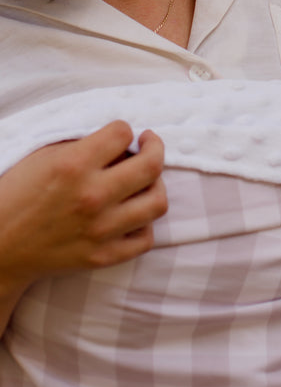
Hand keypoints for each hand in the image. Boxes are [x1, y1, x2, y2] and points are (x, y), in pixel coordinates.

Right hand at [0, 122, 166, 326]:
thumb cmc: (17, 195)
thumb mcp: (42, 156)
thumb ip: (81, 143)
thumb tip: (119, 138)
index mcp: (73, 165)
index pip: (123, 133)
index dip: (123, 130)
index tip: (120, 135)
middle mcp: (91, 196)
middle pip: (152, 165)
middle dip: (155, 147)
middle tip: (148, 145)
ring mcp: (100, 229)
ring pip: (157, 202)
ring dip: (155, 185)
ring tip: (144, 181)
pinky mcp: (103, 256)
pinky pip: (146, 238)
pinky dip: (144, 224)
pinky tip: (132, 213)